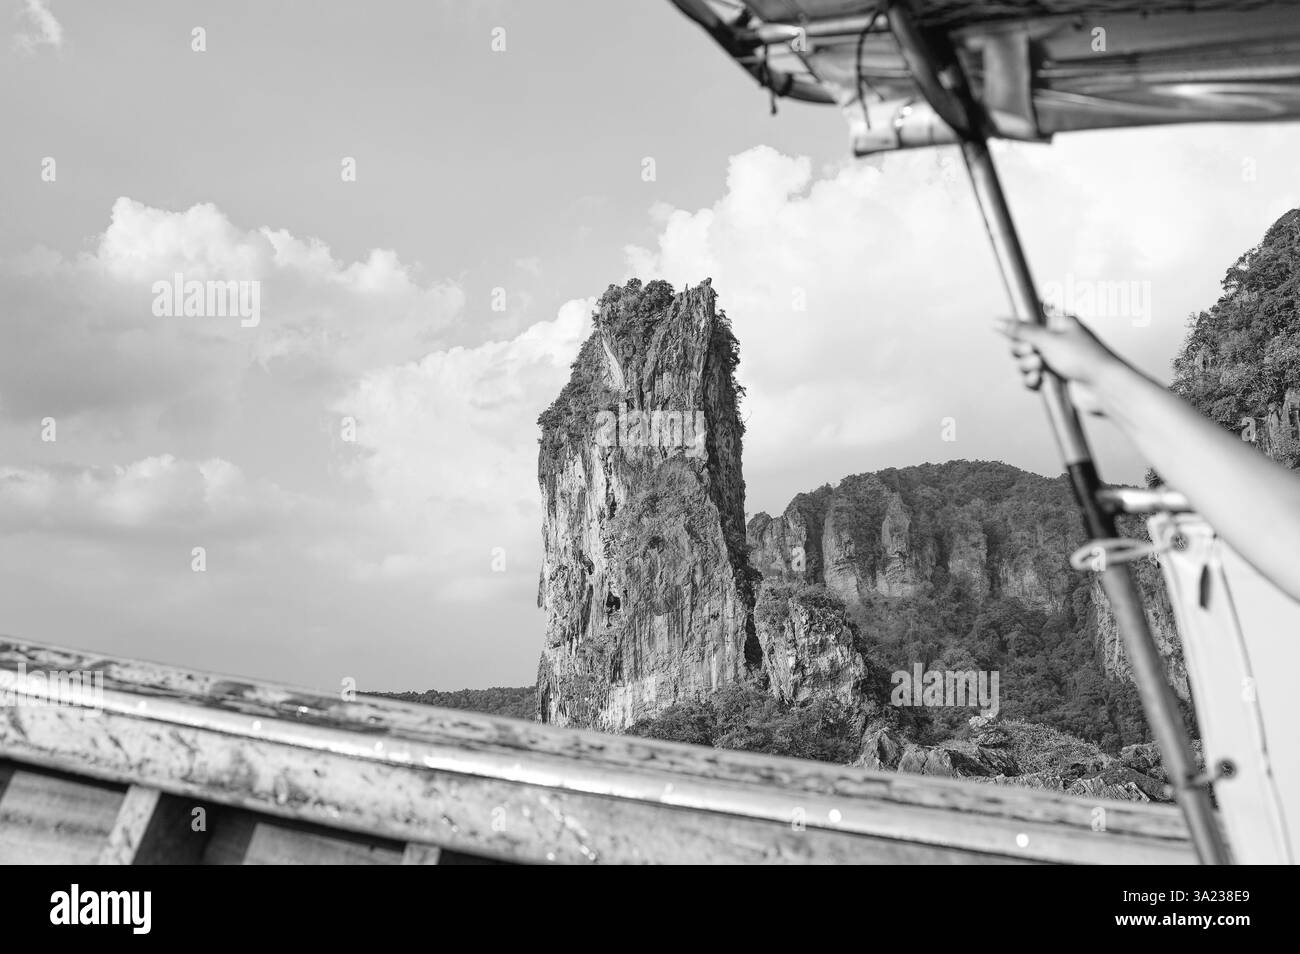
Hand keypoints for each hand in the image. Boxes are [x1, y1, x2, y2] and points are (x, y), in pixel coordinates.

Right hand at [995, 314, 1124, 415]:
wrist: (1103, 387)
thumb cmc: (1083, 358)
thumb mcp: (1047, 340)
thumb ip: (1020, 330)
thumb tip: (997, 321)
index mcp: (1058, 322)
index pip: (1031, 314)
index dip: (1020, 323)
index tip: (1019, 332)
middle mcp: (1056, 339)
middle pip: (1022, 340)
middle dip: (1022, 349)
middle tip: (1033, 353)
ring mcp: (1055, 359)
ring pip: (1025, 360)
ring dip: (1027, 366)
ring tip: (1040, 368)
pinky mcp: (1054, 378)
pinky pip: (1032, 377)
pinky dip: (1032, 380)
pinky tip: (1039, 381)